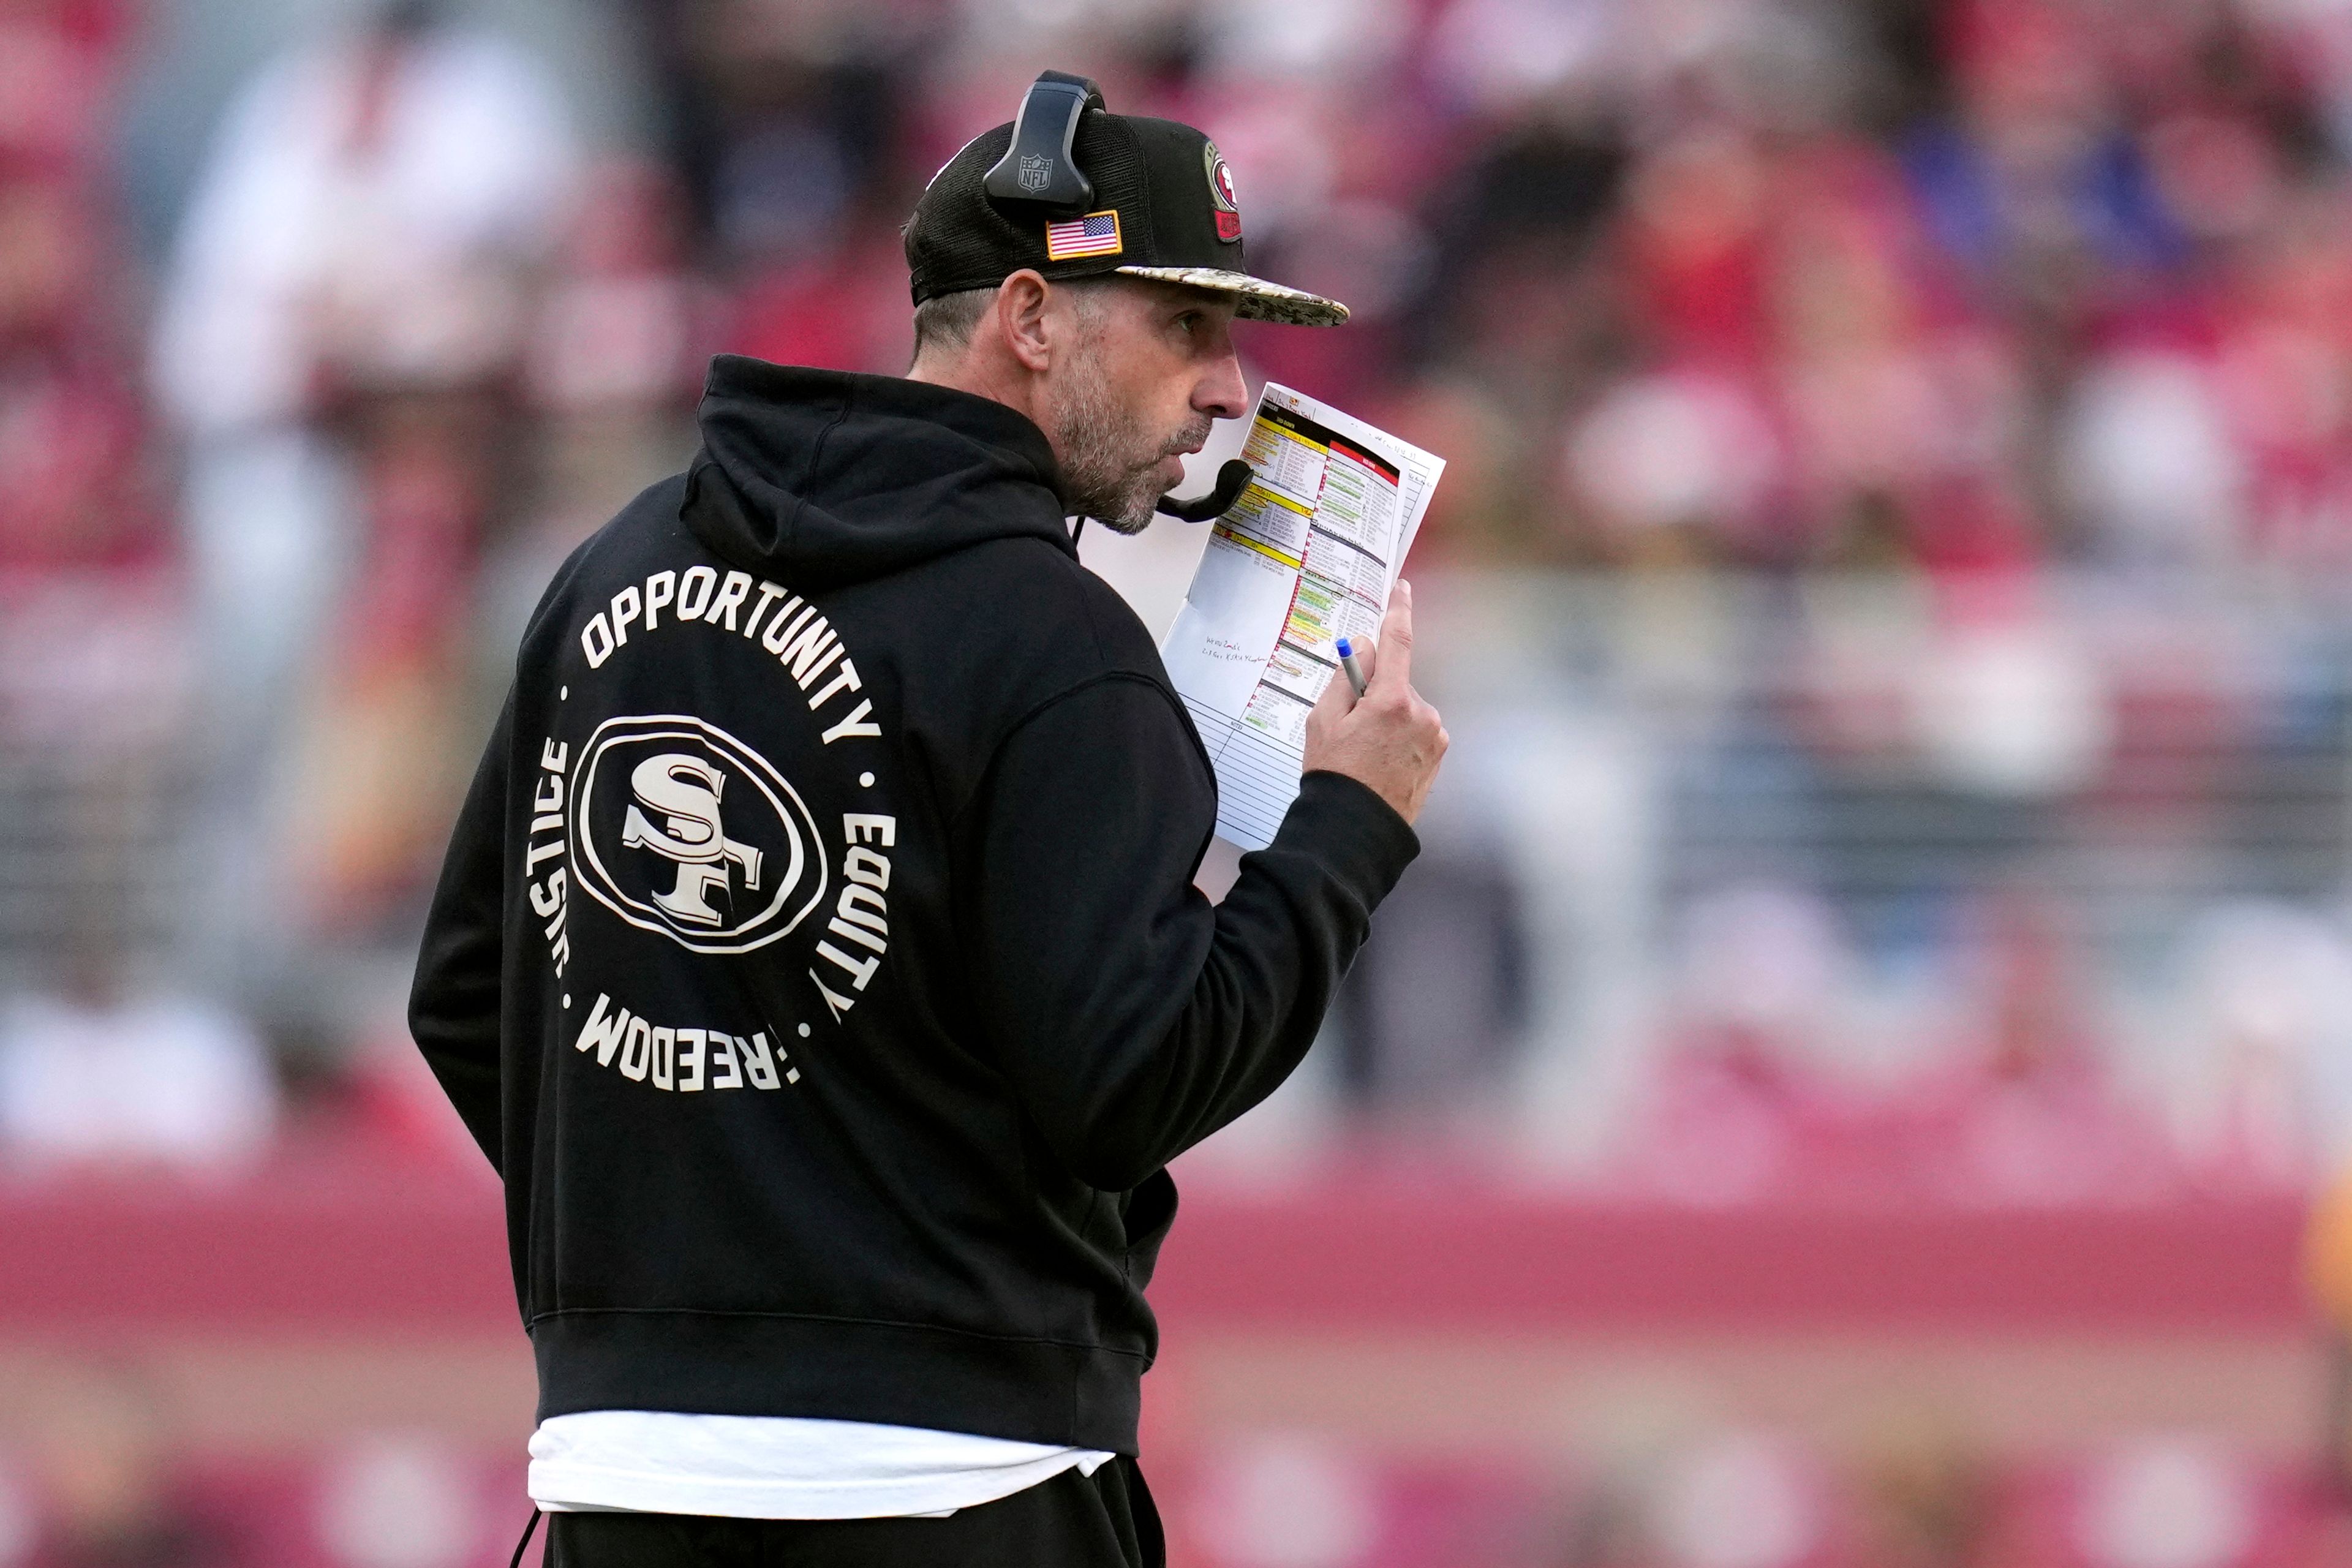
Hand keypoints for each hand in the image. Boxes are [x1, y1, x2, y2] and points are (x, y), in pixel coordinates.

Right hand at [1302, 580, 1447, 824]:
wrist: (1356, 829)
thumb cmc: (1334, 774)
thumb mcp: (1324, 719)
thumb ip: (1346, 677)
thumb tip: (1366, 647)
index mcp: (1391, 700)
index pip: (1398, 642)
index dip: (1398, 611)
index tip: (1402, 589)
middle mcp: (1421, 713)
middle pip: (1396, 683)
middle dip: (1376, 694)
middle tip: (1351, 726)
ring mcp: (1434, 736)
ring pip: (1407, 709)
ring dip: (1389, 718)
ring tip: (1366, 752)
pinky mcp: (1439, 754)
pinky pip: (1417, 731)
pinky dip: (1401, 737)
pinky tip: (1382, 762)